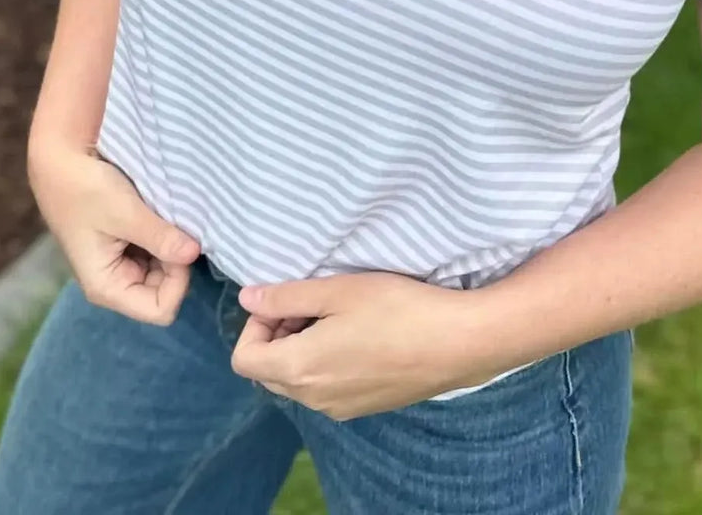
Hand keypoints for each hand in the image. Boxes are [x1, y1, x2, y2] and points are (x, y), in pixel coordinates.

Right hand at [27, 138, 199, 325]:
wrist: (60, 160)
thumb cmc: (85, 189)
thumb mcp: (125, 213)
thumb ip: (160, 237)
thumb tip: (195, 253)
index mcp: (107, 287)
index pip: (160, 309)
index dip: (178, 280)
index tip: (180, 244)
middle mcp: (115, 283)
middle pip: (165, 290)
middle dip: (177, 261)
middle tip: (175, 225)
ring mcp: (121, 264)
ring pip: (164, 269)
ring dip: (172, 245)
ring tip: (167, 216)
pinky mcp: (126, 245)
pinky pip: (156, 250)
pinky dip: (165, 234)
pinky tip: (161, 212)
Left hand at [230, 271, 495, 419]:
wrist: (456, 342)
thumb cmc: (396, 309)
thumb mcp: (337, 291)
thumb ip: (286, 296)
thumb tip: (248, 298)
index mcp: (299, 369)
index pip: (245, 359)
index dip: (256, 324)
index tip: (288, 300)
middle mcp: (314, 399)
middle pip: (268, 371)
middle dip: (278, 335)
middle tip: (313, 303)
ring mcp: (341, 408)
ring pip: (298, 380)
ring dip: (303, 348)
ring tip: (339, 315)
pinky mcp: (365, 407)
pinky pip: (326, 388)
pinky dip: (327, 363)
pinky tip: (361, 336)